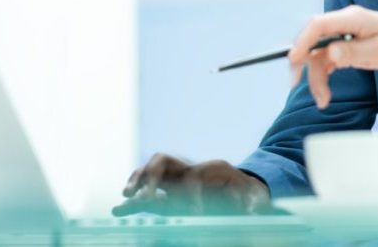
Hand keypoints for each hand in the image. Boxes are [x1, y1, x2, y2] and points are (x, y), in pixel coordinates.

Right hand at [112, 154, 270, 215]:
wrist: (245, 187)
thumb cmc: (250, 193)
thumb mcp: (255, 198)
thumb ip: (252, 204)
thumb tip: (252, 211)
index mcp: (213, 168)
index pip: (194, 177)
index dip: (191, 196)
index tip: (194, 215)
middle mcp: (192, 168)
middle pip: (164, 161)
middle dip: (152, 176)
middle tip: (145, 198)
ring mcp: (179, 176)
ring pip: (151, 170)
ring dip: (138, 180)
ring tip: (127, 195)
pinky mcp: (171, 189)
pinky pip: (148, 187)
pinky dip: (135, 193)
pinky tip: (122, 207)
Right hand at [288, 5, 377, 107]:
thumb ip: (354, 52)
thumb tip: (330, 52)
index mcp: (352, 18)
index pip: (319, 24)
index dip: (303, 40)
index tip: (293, 60)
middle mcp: (342, 24)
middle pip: (313, 41)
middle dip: (305, 64)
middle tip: (297, 84)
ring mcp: (340, 36)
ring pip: (317, 55)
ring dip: (315, 77)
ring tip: (323, 101)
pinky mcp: (341, 47)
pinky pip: (324, 62)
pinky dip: (322, 77)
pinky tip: (325, 94)